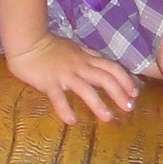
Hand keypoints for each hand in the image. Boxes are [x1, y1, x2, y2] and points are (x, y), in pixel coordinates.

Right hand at [5, 31, 140, 124]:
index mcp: (86, 58)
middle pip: (105, 78)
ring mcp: (64, 74)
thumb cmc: (49, 46)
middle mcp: (80, 66)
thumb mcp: (75, 47)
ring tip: (108, 118)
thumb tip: (103, 64)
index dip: (126, 79)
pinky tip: (72, 121)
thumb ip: (88, 56)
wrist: (27, 43)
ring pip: (86, 89)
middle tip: (129, 108)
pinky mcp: (49, 82)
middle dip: (119, 93)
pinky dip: (65, 109)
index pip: (112, 67)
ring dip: (98, 104)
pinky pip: (58, 97)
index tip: (135, 93)